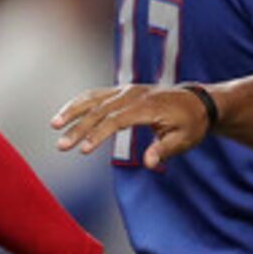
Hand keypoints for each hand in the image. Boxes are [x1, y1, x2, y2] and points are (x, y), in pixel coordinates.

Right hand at [53, 85, 212, 167]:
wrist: (198, 102)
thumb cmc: (191, 123)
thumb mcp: (184, 140)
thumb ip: (164, 150)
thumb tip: (149, 163)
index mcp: (147, 106)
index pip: (116, 120)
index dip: (98, 134)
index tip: (84, 149)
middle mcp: (133, 94)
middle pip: (99, 111)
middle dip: (79, 128)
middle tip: (62, 146)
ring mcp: (126, 90)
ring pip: (93, 98)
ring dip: (73, 110)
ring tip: (54, 124)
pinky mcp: (122, 91)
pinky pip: (97, 94)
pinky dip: (80, 103)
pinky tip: (66, 114)